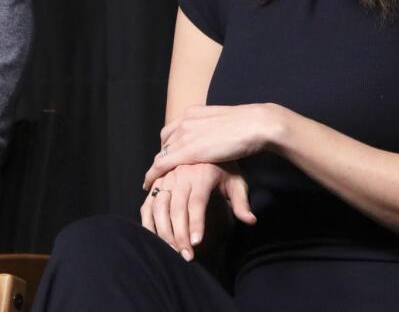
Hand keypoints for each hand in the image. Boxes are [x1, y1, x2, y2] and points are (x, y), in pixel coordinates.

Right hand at [140, 162, 255, 260]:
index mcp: (202, 174)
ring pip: (159, 206)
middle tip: (186, 255)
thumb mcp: (237, 181)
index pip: (197, 202)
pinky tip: (154, 235)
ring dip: (163, 230)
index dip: (195, 223)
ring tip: (171, 250)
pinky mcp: (158, 181)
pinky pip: (149, 202)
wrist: (208, 142)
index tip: (196, 243)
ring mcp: (167, 177)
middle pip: (176, 208)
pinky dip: (148, 219)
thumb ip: (241, 202)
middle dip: (179, 234)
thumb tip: (250, 221)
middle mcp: (181, 174)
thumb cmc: (224, 166)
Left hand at [143, 104, 283, 188]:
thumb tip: (221, 134)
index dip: (170, 144)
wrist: (255, 124)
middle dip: (164, 156)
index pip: (173, 129)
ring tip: (153, 180)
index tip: (169, 155)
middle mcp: (185, 121)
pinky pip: (162, 164)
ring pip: (162, 154)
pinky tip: (149, 184)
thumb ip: (217, 129)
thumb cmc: (250, 125)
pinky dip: (153, 175)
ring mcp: (184, 135)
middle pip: (166, 142)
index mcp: (194, 112)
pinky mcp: (187, 152)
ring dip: (156, 167)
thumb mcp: (227, 123)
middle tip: (164, 171)